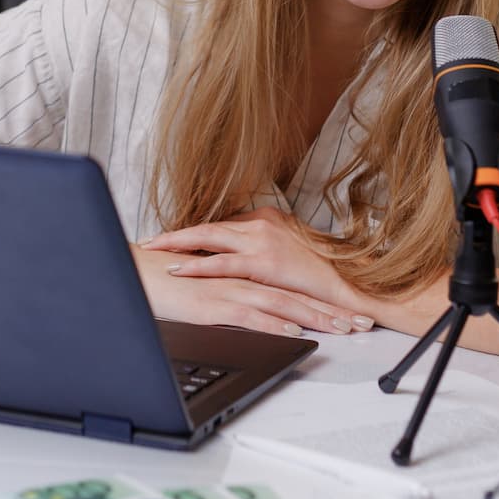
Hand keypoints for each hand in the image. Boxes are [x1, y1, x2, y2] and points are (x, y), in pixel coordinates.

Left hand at [137, 207, 374, 334]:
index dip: (193, 234)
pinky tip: (178, 269)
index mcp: (264, 218)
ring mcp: (262, 240)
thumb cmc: (321, 269)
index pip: (220, 225)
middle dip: (175, 234)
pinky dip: (198, 265)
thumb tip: (237, 256)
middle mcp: (260, 223)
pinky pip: (223, 263)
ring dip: (177, 244)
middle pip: (207, 225)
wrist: (349, 280)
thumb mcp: (289, 248)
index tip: (170, 239)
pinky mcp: (265, 262)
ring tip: (153, 250)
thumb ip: (262, 248)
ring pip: (208, 238)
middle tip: (149, 240)